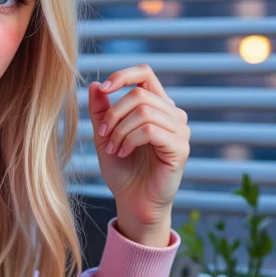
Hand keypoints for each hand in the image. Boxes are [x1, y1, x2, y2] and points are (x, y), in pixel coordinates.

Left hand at [89, 65, 189, 246]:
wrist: (133, 202)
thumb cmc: (123, 170)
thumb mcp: (105, 136)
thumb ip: (101, 111)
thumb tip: (95, 85)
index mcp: (157, 106)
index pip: (145, 74)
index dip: (123, 76)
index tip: (103, 89)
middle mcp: (173, 115)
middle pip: (139, 94)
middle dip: (113, 114)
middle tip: (103, 137)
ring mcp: (180, 131)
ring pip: (144, 112)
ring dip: (120, 131)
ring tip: (113, 149)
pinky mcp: (180, 148)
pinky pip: (150, 130)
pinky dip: (130, 140)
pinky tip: (122, 153)